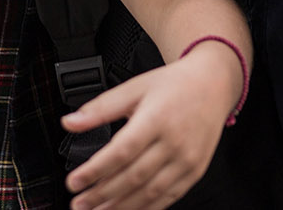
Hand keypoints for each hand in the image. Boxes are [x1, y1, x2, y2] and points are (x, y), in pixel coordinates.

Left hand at [60, 44, 243, 209]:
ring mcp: (186, 160)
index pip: (121, 152)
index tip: (74, 182)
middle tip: (79, 204)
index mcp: (156, 119)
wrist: (213, 84)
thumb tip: (70, 122)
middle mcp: (174, 142)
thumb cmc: (173, 85)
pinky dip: (146, 208)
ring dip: (121, 207)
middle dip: (102, 195)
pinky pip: (169, 197)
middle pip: (133, 177)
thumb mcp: (134, 87)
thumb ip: (100, 108)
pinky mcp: (194, 172)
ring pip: (150, 192)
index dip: (95, 171)